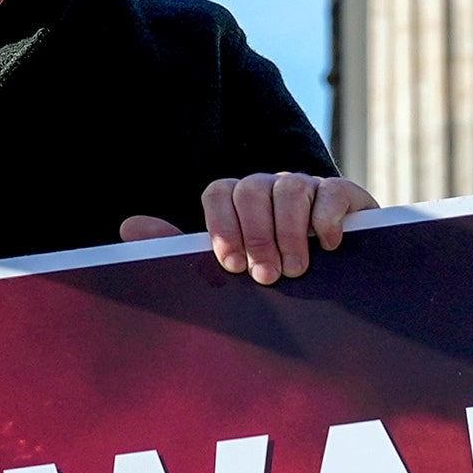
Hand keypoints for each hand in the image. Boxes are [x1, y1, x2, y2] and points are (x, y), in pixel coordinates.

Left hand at [116, 172, 375, 282]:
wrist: (334, 285)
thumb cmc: (269, 272)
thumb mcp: (225, 267)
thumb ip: (178, 248)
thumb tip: (129, 227)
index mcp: (236, 200)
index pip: (217, 192)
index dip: (221, 226)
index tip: (230, 264)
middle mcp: (268, 187)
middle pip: (251, 188)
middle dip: (257, 235)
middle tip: (266, 277)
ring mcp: (307, 187)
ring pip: (289, 188)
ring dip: (289, 233)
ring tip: (295, 270)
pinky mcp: (343, 194)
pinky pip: (331, 191)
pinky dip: (326, 219)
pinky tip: (327, 247)